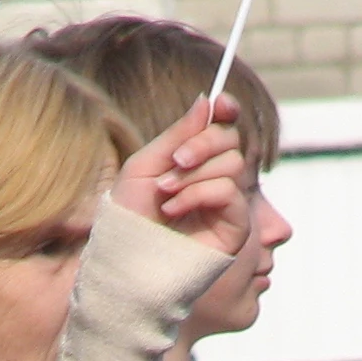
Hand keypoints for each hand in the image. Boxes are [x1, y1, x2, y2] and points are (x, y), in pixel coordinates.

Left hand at [112, 96, 251, 255]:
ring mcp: (226, 204)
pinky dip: (198, 194)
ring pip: (232, 163)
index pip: (222, 128)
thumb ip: (177, 134)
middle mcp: (214, 180)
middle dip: (202, 143)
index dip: (227, 111)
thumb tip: (207, 102)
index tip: (220, 101)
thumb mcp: (145, 165)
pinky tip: (174, 209)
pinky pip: (229, 190)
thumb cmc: (131, 216)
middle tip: (176, 160)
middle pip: (231, 139)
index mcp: (194, 162)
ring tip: (165, 194)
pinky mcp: (234, 227)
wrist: (127, 259)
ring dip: (193, 174)